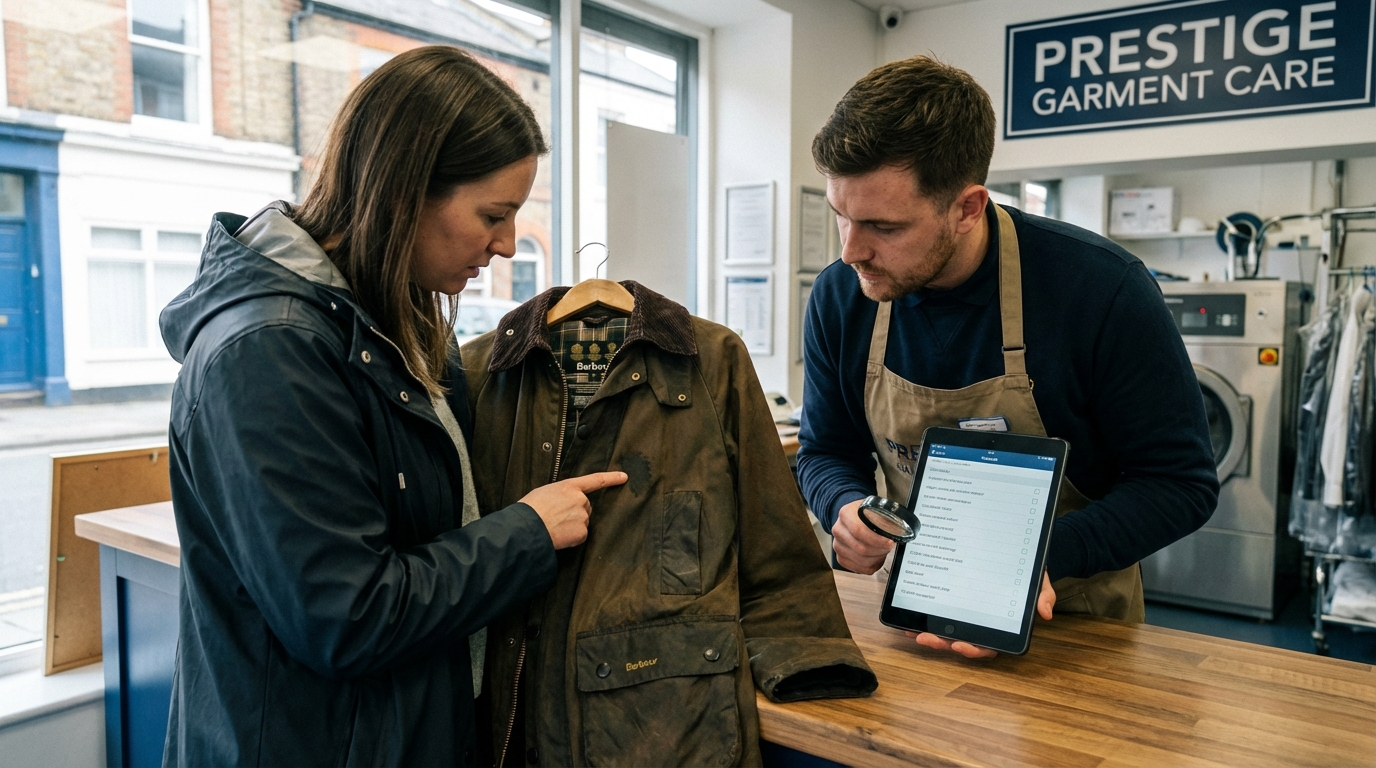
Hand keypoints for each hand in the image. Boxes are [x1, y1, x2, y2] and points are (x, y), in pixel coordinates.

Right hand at [519, 471, 627, 549]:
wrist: (527, 528)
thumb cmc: (530, 510)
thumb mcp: (544, 493)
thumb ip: (560, 495)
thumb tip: (562, 504)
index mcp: (569, 486)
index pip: (595, 480)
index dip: (611, 478)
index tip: (624, 477)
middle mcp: (580, 499)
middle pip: (585, 507)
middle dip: (575, 512)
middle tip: (556, 518)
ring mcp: (583, 516)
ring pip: (582, 522)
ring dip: (572, 525)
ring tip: (554, 526)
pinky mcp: (582, 532)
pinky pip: (580, 535)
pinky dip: (571, 538)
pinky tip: (559, 535)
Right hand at [831, 499, 894, 574]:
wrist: (856, 518)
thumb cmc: (868, 514)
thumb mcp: (878, 509)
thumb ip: (886, 519)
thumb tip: (897, 531)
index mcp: (846, 514)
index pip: (859, 530)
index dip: (877, 540)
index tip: (889, 542)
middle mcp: (838, 530)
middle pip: (860, 548)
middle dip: (880, 551)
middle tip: (889, 547)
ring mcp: (838, 545)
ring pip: (861, 561)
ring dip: (877, 558)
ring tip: (882, 550)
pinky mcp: (841, 557)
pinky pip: (859, 569)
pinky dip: (872, 566)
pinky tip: (876, 557)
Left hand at [907, 571, 1055, 658]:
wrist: (1016, 553)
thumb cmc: (1028, 574)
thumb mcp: (1039, 580)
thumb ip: (1043, 595)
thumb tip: (1045, 612)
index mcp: (1001, 625)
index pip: (988, 645)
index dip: (973, 650)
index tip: (959, 645)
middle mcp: (981, 625)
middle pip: (961, 642)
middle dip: (942, 644)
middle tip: (925, 637)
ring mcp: (966, 617)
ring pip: (947, 633)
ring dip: (930, 635)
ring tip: (913, 631)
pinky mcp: (954, 604)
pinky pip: (938, 615)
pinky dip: (923, 619)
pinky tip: (909, 618)